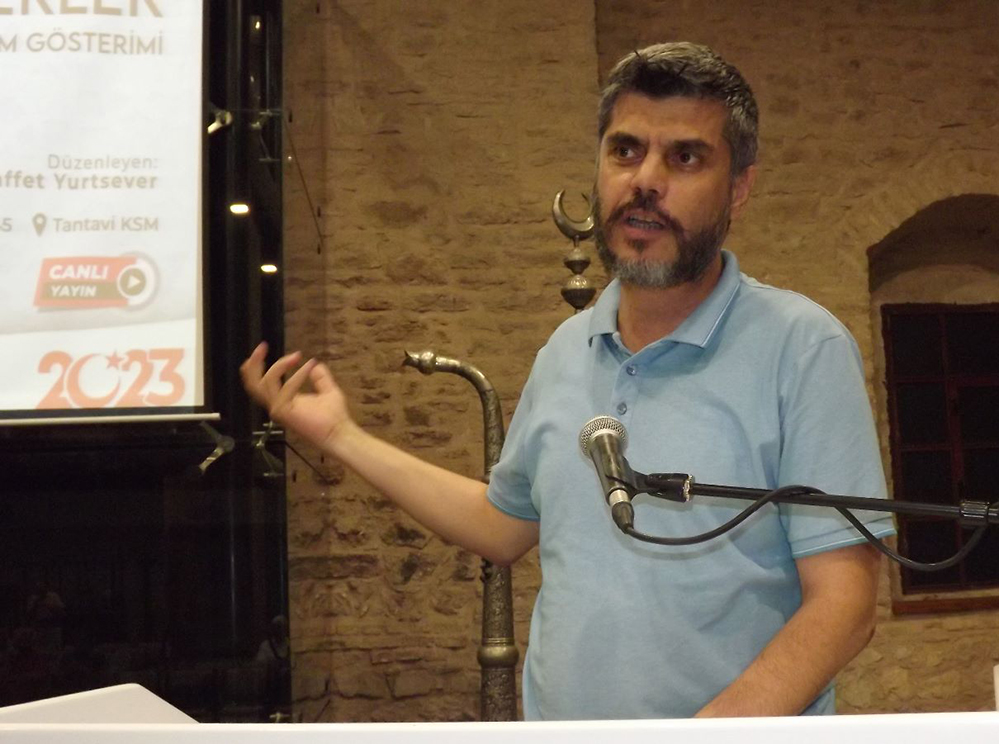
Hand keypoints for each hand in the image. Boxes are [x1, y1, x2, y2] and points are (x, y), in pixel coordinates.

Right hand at [240, 342, 354, 451]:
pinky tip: (308, 368)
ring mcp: (278, 409)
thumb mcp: (327, 390)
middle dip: (254, 363)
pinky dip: (296, 376)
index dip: (258, 365)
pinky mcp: (284, 412)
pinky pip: (283, 389)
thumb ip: (320, 378)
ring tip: (295, 357)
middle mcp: (276, 405)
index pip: (260, 383)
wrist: (339, 433)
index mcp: (282, 400)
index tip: (266, 347)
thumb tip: (316, 364)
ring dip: (278, 366)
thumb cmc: (334, 417)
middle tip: (262, 347)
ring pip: (263, 383)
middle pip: (252, 384)